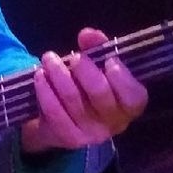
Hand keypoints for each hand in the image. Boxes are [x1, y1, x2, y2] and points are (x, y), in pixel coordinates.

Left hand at [20, 28, 147, 153]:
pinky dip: (45, 90)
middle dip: (84, 69)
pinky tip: (39, 76)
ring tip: (49, 58)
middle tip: (74, 57)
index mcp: (131, 105)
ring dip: (58, 74)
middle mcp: (115, 123)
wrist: (64, 121)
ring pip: (73, 99)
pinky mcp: (69, 138)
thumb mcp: (100, 67)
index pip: (133, 95)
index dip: (121, 77)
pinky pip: (54, 111)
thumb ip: (99, 48)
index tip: (108, 59)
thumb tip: (88, 34)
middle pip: (99, 92)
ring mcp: (92, 134)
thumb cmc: (89, 88)